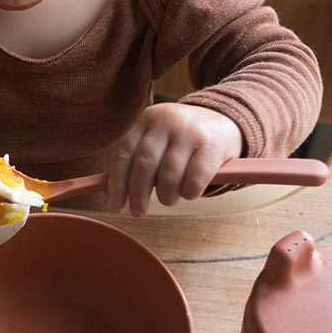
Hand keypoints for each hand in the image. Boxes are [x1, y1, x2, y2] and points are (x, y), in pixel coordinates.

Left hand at [107, 103, 242, 215]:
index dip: (117, 182)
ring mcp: (190, 132)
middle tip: (138, 212)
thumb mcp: (155, 141)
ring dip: (166, 195)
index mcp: (146, 120)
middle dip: (138, 193)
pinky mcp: (212, 145)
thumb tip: (109, 193)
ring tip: (168, 199)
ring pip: (169, 174)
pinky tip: (188, 193)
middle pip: (144, 164)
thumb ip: (133, 162)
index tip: (117, 204)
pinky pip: (195, 178)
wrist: (221, 122)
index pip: (124, 152)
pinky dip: (188, 192)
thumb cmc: (179, 142)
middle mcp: (166, 121)